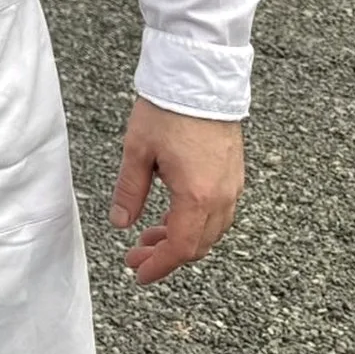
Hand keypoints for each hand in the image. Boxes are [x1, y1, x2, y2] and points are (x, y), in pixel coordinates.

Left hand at [109, 96, 244, 283]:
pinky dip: (194, 222)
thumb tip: (121, 223)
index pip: (182, 247)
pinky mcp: (234, 174)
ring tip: (149, 236)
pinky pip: (218, 212)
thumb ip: (130, 191)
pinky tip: (171, 215)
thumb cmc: (168, 111)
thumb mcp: (137, 152)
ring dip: (181, 239)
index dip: (160, 265)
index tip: (140, 273)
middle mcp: (222, 196)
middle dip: (167, 256)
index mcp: (197, 195)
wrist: (199, 80)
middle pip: (199, 244)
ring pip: (210, 230)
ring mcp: (232, 185)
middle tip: (136, 256)